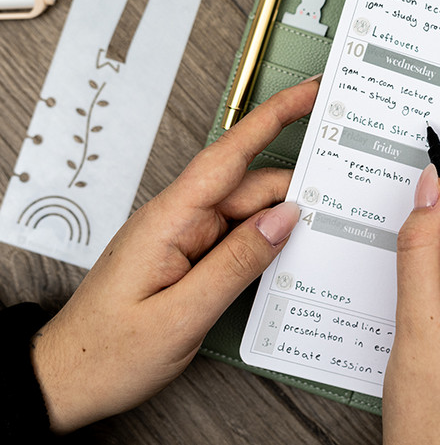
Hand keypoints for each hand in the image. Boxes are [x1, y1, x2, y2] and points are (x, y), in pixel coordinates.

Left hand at [30, 79, 318, 432]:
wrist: (65, 382)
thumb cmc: (106, 354)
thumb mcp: (181, 317)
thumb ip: (237, 264)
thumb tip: (284, 220)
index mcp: (171, 220)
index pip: (231, 154)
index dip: (275, 116)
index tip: (309, 93)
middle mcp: (178, 220)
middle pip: (252, 188)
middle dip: (297, 192)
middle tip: (339, 206)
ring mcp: (183, 238)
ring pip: (249, 215)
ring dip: (280, 227)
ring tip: (309, 249)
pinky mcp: (187, 256)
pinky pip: (236, 238)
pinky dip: (263, 246)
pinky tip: (277, 265)